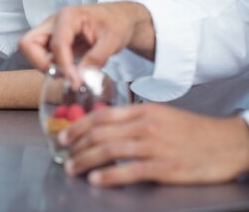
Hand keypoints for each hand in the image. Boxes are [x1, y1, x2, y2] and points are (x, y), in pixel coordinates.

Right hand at [19, 2, 154, 87]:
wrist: (120, 19)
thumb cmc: (116, 23)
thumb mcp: (113, 41)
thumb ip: (96, 59)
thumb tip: (81, 77)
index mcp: (68, 16)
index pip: (56, 44)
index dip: (64, 66)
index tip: (75, 82)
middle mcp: (53, 22)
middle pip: (28, 43)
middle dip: (40, 63)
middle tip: (61, 74)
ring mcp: (51, 31)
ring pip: (31, 50)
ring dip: (45, 65)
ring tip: (68, 72)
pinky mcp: (52, 41)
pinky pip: (41, 55)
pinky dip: (51, 66)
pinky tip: (68, 70)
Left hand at [58, 103, 248, 186]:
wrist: (229, 143)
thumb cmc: (193, 130)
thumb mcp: (161, 115)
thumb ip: (133, 118)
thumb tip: (104, 126)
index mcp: (143, 111)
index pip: (101, 116)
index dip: (78, 126)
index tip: (63, 136)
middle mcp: (145, 125)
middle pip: (100, 134)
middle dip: (76, 145)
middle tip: (64, 155)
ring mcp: (155, 146)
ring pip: (109, 151)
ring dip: (85, 160)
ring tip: (72, 169)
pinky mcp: (165, 166)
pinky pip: (130, 171)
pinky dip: (109, 176)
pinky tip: (96, 180)